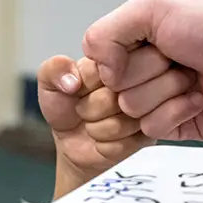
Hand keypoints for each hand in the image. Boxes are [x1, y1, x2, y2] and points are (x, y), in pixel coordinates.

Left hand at [38, 51, 193, 177]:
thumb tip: (73, 80)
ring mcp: (150, 104)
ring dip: (101, 127)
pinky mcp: (153, 131)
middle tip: (87, 110)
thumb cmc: (66, 109)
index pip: (109, 65)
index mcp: (117, 56)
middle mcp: (139, 76)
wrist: (74, 146)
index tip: (79, 89)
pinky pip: (131, 139)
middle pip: (121, 91)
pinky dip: (110, 144)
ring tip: (96, 124)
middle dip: (94, 108)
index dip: (87, 85)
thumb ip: (53, 70)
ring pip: (128, 116)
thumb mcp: (50, 84)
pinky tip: (107, 139)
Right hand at [82, 0, 202, 140]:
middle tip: (178, 59)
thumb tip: (100, 72)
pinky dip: (179, 109)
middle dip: (150, 72)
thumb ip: (106, 33)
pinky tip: (199, 97)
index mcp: (127, 50)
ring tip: (192, 76)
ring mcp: (155, 105)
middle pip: (114, 92)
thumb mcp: (149, 10)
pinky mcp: (174, 128)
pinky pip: (154, 129)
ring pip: (133, 111)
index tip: (147, 46)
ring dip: (168, 89)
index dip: (118, 61)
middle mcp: (137, 78)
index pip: (95, 69)